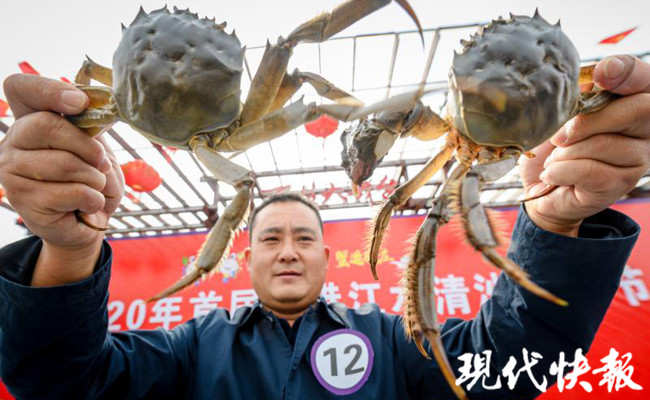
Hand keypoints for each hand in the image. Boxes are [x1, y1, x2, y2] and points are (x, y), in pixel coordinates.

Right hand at [0, 74, 123, 253]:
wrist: (89, 222)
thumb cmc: (93, 180)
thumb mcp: (97, 149)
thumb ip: (91, 129)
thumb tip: (88, 106)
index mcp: (31, 119)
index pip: (20, 88)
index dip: (50, 89)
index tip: (80, 102)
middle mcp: (13, 141)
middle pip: (46, 125)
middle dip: (87, 146)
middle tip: (103, 163)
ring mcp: (11, 170)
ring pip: (64, 163)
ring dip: (95, 179)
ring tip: (96, 188)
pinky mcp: (22, 199)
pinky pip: (71, 192)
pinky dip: (94, 199)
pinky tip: (89, 204)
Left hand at [521, 55, 649, 235]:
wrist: (540, 186)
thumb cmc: (553, 145)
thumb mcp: (559, 113)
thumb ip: (575, 94)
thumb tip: (577, 82)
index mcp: (631, 99)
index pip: (642, 77)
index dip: (626, 72)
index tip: (601, 73)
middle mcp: (646, 127)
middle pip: (637, 109)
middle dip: (588, 120)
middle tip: (557, 135)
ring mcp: (638, 157)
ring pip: (606, 143)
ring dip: (567, 151)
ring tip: (553, 158)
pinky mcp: (621, 183)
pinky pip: (591, 170)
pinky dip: (562, 170)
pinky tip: (551, 174)